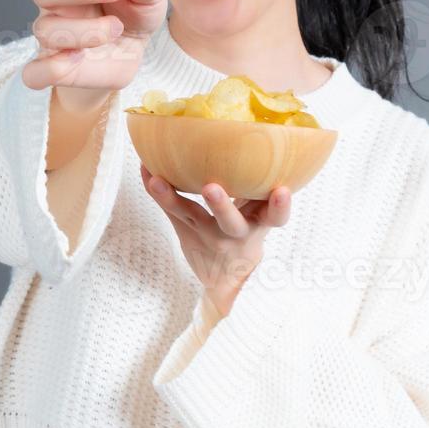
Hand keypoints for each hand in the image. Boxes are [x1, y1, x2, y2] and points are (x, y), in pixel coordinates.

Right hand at [22, 0, 167, 106]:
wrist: (129, 51)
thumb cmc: (133, 13)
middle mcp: (57, 1)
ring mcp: (51, 34)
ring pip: (45, 30)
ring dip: (84, 31)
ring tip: (116, 30)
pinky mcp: (52, 67)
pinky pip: (34, 72)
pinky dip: (50, 70)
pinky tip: (77, 62)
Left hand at [140, 165, 290, 315]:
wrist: (227, 280)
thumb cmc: (246, 235)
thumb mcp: (261, 219)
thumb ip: (262, 194)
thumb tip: (268, 147)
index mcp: (259, 227)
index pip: (276, 219)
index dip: (280, 207)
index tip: (283, 191)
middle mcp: (233, 234)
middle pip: (229, 223)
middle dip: (221, 205)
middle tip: (211, 188)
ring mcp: (206, 236)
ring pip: (188, 216)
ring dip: (171, 197)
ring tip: (156, 179)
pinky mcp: (185, 234)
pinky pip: (168, 211)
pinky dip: (156, 189)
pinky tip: (145, 169)